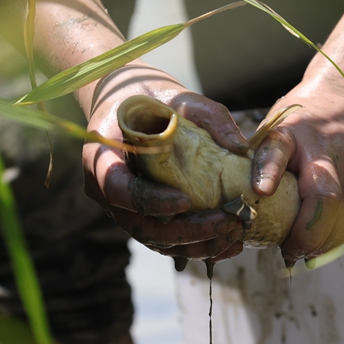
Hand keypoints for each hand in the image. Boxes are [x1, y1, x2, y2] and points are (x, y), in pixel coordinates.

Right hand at [81, 64, 250, 261]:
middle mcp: (105, 191)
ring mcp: (121, 209)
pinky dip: (196, 247)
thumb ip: (210, 116)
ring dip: (195, 245)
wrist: (129, 105)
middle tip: (225, 223)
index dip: (152, 201)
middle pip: (140, 226)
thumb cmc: (148, 98)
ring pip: (154, 240)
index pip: (120, 190)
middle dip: (185, 232)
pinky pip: (164, 240)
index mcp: (102, 158)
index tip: (186, 201)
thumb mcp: (179, 96)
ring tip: (233, 236)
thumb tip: (241, 147)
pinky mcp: (141, 217)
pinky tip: (228, 244)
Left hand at [251, 76, 343, 264]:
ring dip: (323, 242)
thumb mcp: (275, 132)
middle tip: (289, 251)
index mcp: (294, 133)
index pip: (278, 149)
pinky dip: (340, 234)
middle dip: (306, 235)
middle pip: (325, 198)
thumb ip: (261, 165)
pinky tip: (325, 237)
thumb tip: (238, 209)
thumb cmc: (303, 125)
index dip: (269, 170)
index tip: (262, 191)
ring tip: (304, 249)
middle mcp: (331, 148)